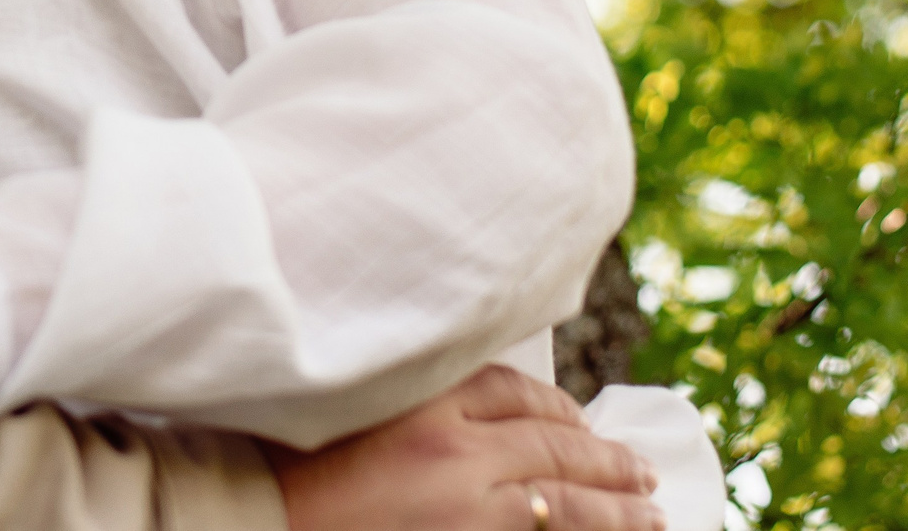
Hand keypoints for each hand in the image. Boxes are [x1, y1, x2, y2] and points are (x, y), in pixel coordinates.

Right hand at [274, 365, 662, 530]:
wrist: (256, 523)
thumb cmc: (285, 470)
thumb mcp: (349, 412)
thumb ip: (408, 404)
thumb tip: (472, 420)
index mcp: (422, 400)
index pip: (513, 391)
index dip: (556, 407)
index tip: (579, 419)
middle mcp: (456, 450)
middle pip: (554, 445)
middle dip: (606, 459)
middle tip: (642, 470)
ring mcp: (468, 510)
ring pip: (567, 503)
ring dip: (618, 509)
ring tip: (651, 513)